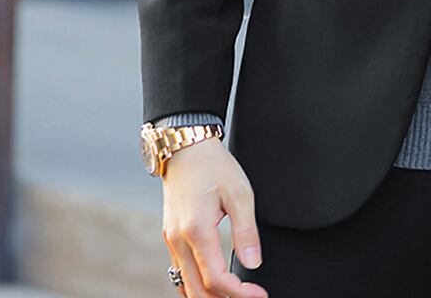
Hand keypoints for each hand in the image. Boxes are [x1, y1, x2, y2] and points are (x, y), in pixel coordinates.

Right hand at [161, 137, 267, 297]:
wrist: (186, 147)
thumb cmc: (213, 165)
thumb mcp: (240, 193)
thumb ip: (246, 231)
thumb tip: (253, 263)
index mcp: (197, 230)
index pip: (216, 279)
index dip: (239, 293)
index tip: (260, 294)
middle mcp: (178, 240)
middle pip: (197, 291)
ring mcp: (171, 240)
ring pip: (185, 285)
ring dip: (208, 297)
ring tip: (235, 294)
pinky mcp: (170, 236)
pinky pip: (180, 271)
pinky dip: (196, 285)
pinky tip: (214, 284)